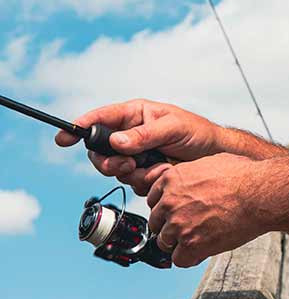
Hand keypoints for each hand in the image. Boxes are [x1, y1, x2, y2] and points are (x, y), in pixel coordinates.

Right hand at [54, 98, 222, 194]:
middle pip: (99, 152)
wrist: (215, 157)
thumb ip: (145, 135)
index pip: (99, 118)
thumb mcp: (173, 127)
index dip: (79, 127)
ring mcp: (135, 156)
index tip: (64, 137)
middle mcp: (129, 135)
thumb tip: (117, 142)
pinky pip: (131, 183)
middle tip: (128, 165)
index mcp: (134, 115)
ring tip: (158, 166)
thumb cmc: (197, 133)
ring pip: (115, 171)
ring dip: (134, 173)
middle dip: (109, 162)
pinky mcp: (143, 173)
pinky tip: (163, 173)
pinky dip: (146, 182)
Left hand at [146, 153, 264, 267]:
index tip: (177, 212)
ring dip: (179, 243)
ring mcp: (178, 224)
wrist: (260, 194)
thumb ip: (191, 174)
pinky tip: (202, 251)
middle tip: (190, 227)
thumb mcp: (210, 163)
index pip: (153, 200)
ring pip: (165, 242)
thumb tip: (192, 180)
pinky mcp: (191, 244)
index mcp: (171, 180)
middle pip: (156, 222)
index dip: (167, 208)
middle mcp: (169, 202)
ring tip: (199, 239)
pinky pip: (179, 259)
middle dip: (171, 226)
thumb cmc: (243, 176)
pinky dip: (190, 258)